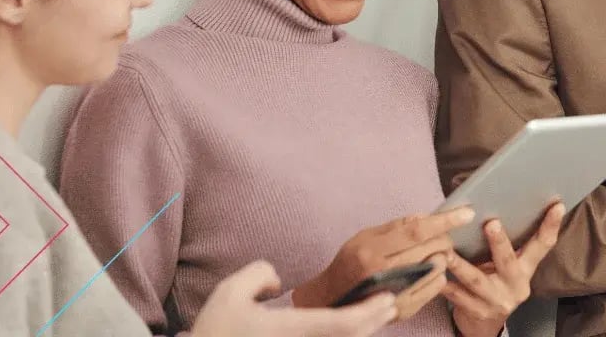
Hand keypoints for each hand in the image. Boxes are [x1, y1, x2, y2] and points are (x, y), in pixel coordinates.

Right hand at [192, 260, 397, 336]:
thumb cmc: (214, 332)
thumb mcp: (230, 291)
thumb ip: (260, 274)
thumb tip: (277, 284)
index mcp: (290, 330)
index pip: (341, 324)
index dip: (369, 312)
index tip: (387, 299)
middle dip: (375, 322)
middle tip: (391, 304)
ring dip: (361, 333)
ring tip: (376, 314)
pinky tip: (349, 327)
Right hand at [291, 207, 473, 311]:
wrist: (334, 299)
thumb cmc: (350, 262)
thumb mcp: (365, 236)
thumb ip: (396, 226)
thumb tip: (425, 216)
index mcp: (373, 250)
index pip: (416, 231)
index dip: (445, 220)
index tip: (466, 212)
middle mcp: (384, 273)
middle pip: (431, 248)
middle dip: (445, 237)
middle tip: (442, 235)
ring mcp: (394, 294)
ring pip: (437, 268)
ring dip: (441, 256)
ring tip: (430, 253)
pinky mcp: (403, 310)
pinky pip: (435, 287)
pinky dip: (437, 274)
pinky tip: (426, 270)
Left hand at [444, 202, 565, 336]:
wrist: (483, 325)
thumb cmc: (494, 283)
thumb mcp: (506, 266)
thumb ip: (506, 245)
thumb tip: (496, 203)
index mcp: (526, 269)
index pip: (543, 245)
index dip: (551, 225)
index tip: (557, 205)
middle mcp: (516, 285)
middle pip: (508, 261)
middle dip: (499, 242)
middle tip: (491, 223)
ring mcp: (496, 301)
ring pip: (477, 281)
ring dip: (461, 265)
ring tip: (447, 253)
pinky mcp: (476, 312)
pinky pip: (457, 297)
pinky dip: (444, 286)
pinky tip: (434, 276)